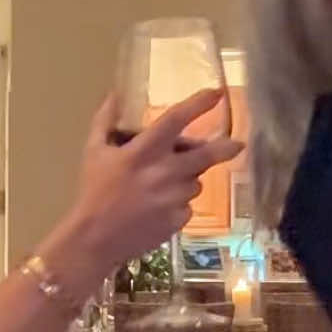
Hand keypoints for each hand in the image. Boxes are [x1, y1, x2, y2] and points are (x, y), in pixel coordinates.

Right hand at [67, 89, 243, 280]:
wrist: (96, 238)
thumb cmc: (93, 191)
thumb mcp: (94, 152)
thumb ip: (104, 121)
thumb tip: (113, 95)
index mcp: (144, 151)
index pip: (176, 119)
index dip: (199, 104)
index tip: (217, 93)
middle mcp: (164, 171)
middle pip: (207, 155)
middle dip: (227, 148)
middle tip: (238, 145)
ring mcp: (174, 197)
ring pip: (195, 182)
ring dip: (187, 179)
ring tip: (164, 186)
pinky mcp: (178, 220)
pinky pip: (187, 206)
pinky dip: (178, 204)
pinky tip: (158, 208)